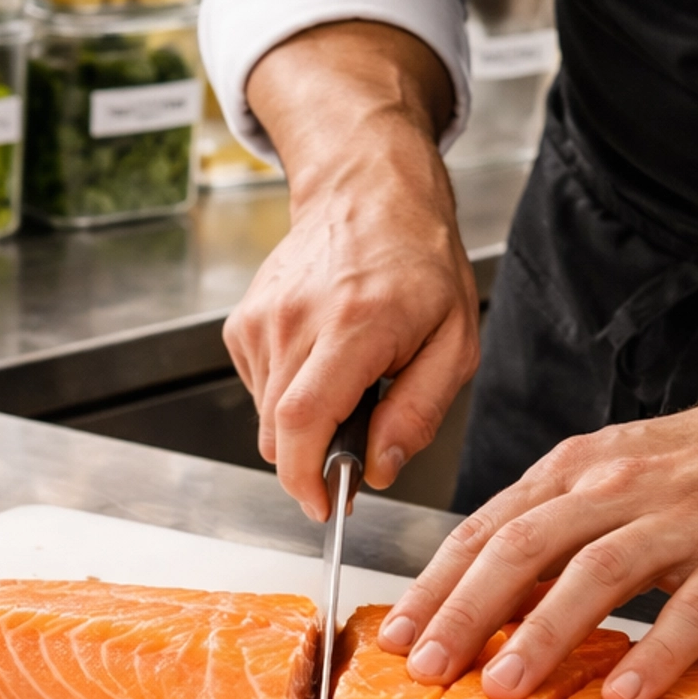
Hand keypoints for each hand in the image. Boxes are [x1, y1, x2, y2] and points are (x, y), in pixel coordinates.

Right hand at [224, 21, 481, 519]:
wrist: (367, 192)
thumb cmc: (420, 263)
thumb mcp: (454, 342)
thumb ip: (418, 413)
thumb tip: (380, 469)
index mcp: (354, 327)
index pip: (303, 423)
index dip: (304, 479)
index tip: (324, 506)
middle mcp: (296, 322)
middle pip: (278, 431)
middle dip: (313, 460)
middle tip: (358, 443)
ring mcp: (262, 319)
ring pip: (267, 415)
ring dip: (304, 423)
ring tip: (348, 383)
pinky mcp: (244, 320)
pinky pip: (258, 388)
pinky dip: (288, 394)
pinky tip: (322, 361)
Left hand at [379, 169, 697, 698]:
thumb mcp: (614, 475)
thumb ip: (554, 527)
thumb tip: (484, 596)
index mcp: (577, 472)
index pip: (487, 529)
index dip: (435, 584)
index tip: (397, 635)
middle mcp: (617, 489)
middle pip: (522, 548)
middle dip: (465, 612)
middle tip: (427, 669)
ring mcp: (680, 522)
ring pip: (595, 575)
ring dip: (540, 634)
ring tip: (502, 687)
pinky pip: (691, 609)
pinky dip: (654, 652)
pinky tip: (624, 694)